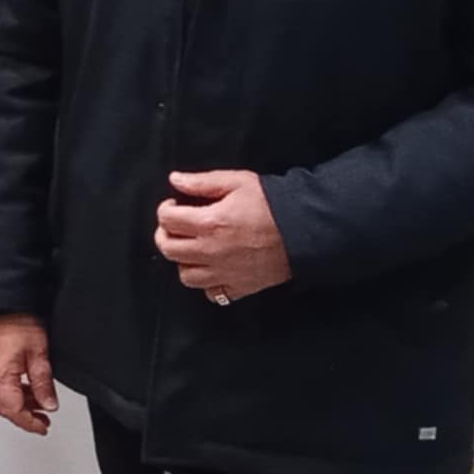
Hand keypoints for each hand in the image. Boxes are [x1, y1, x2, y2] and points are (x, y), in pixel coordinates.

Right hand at [0, 314, 57, 434]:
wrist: (3, 302)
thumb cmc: (18, 321)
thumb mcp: (38, 354)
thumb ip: (43, 382)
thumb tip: (49, 405)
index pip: (13, 410)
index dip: (29, 423)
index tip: (43, 427)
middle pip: (3, 408)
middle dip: (23, 418)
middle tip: (42, 421)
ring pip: (0, 398)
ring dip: (19, 406)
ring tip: (38, 405)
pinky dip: (12, 393)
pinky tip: (26, 388)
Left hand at [155, 170, 292, 302]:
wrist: (307, 229)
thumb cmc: (273, 204)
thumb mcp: (237, 182)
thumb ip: (202, 182)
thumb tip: (175, 180)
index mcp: (209, 223)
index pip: (167, 220)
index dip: (165, 209)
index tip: (174, 205)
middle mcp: (212, 251)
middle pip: (169, 249)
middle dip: (166, 234)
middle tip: (177, 226)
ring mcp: (225, 273)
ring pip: (186, 275)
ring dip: (184, 261)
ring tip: (193, 247)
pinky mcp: (241, 287)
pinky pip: (213, 294)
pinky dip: (208, 284)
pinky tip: (213, 268)